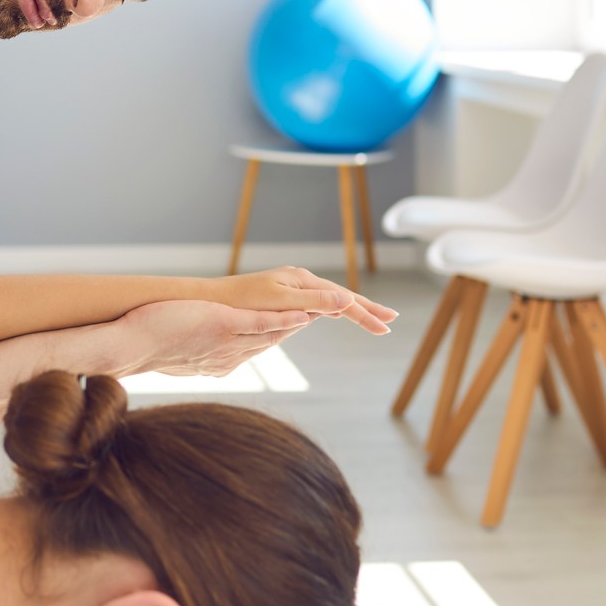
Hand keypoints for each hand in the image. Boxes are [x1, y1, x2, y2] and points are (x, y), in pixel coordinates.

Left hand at [115, 299, 315, 378]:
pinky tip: (304, 314)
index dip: (280, 335)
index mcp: (220, 363)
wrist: (128, 348)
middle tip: (329, 316)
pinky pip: (260, 325)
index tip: (300, 321)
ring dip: (300, 323)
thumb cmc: (143, 348)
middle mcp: (230, 356)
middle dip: (298, 328)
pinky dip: (283, 320)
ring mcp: (229, 342)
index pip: (258, 347)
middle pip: (272, 341)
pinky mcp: (223, 326)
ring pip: (272, 335)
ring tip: (329, 311)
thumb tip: (181, 357)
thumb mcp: (173, 357)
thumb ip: (188, 356)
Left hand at [210, 266, 395, 333]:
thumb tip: (345, 300)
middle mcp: (301, 282)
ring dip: (354, 308)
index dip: (366, 312)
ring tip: (375, 318)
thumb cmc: (241, 302)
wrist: (213, 301)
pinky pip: (319, 304)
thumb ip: (312, 302)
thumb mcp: (278, 302)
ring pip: (332, 300)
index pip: (343, 298)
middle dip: (367, 308)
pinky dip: (336, 310)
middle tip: (392, 320)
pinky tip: (342, 313)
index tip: (386, 325)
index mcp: (302, 281)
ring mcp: (294, 289)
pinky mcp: (286, 298)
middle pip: (342, 296)